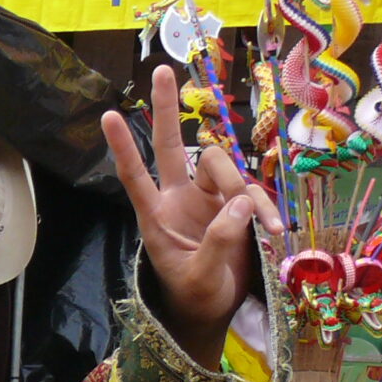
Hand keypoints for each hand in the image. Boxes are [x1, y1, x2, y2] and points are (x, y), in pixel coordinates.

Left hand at [102, 63, 281, 367]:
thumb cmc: (195, 296)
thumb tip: (239, 203)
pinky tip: (274, 230)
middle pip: (171, 146)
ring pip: (223, 165)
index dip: (122, 147)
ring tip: (265, 228)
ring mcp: (207, 197)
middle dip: (166, 109)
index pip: (134, 176)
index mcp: (156, 217)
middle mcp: (178, 199)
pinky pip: (251, 190)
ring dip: (243, 189)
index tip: (107, 115)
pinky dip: (264, 208)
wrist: (213, 310)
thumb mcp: (200, 278)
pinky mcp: (234, 202)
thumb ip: (217, 242)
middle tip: (161, 71)